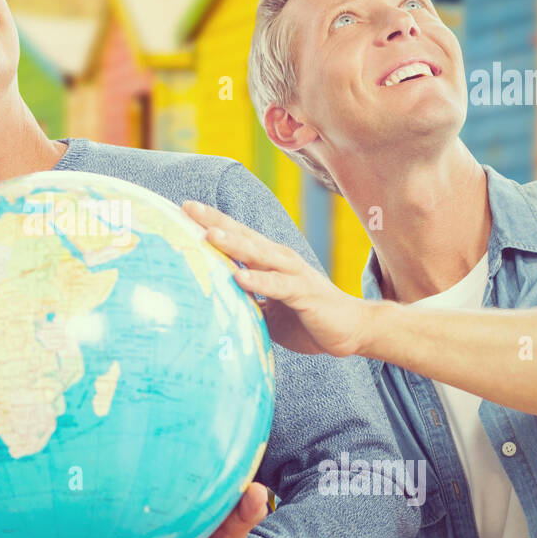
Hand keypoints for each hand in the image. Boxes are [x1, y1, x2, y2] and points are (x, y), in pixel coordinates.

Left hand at [182, 200, 374, 356]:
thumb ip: (243, 302)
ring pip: (259, 255)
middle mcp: (279, 259)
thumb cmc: (305, 319)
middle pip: (243, 236)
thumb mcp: (267, 310)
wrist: (352, 329)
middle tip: (188, 208)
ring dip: (234, 245)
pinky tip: (240, 278)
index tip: (184, 208)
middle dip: (215, 222)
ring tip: (209, 236)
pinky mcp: (305, 294)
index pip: (237, 236)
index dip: (211, 221)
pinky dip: (260, 282)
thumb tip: (212, 307)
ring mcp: (293, 274)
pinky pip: (279, 286)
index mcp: (269, 260)